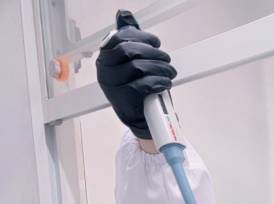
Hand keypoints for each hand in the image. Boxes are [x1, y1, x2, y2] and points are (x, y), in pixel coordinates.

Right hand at [96, 10, 176, 138]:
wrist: (141, 118)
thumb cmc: (138, 88)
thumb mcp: (134, 61)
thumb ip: (129, 38)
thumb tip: (123, 14)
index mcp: (105, 58)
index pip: (120, 38)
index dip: (141, 38)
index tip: (155, 43)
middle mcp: (104, 71)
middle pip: (130, 51)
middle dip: (154, 53)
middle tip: (166, 59)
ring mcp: (112, 86)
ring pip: (139, 67)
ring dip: (161, 69)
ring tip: (169, 73)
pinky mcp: (122, 99)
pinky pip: (143, 84)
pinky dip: (158, 82)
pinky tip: (164, 84)